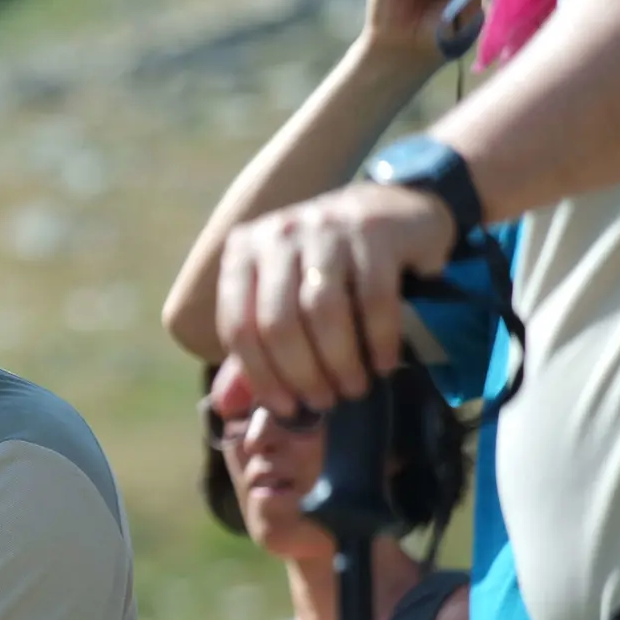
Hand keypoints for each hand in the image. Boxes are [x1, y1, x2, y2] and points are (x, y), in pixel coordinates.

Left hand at [214, 182, 457, 416]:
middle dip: (302, 373)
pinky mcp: (374, 230)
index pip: (238, 326)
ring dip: (339, 362)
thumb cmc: (329, 267)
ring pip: (323, 311)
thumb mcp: (283, 297)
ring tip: (354, 388)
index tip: (287, 407)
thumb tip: (225, 405)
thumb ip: (255, 348)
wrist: (394, 211)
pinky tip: (384, 365)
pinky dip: (379, 340)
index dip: (260, 376)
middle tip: (326, 401)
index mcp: (243, 251)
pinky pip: (373, 299)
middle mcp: (277, 234)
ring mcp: (325, 227)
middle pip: (278, 322)